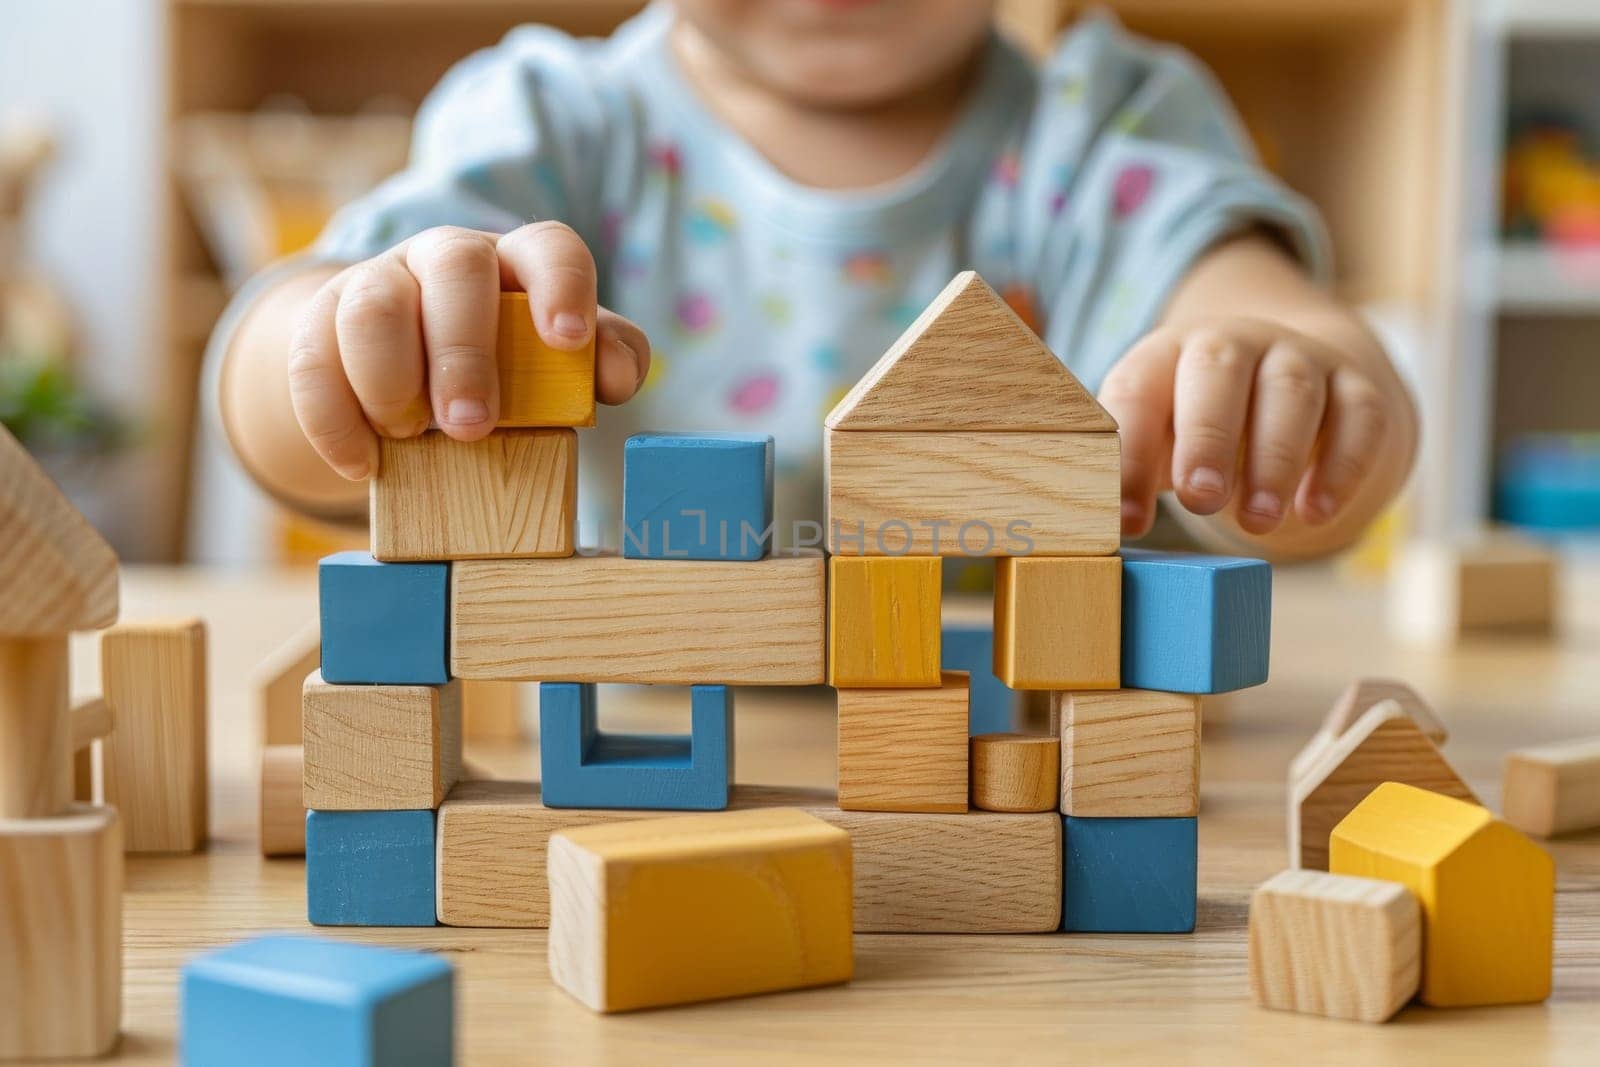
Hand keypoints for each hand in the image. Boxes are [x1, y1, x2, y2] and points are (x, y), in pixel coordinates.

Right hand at [288, 222, 649, 479]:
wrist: (411, 372)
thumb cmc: (509, 366)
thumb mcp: (562, 365)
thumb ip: (603, 362)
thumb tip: (618, 376)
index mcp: (518, 262)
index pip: (548, 247)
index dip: (561, 287)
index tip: (566, 340)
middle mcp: (447, 256)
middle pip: (455, 267)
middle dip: (462, 352)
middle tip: (470, 426)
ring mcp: (379, 280)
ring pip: (373, 305)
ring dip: (390, 380)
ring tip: (410, 435)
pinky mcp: (320, 320)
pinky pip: (312, 358)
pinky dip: (333, 419)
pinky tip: (362, 463)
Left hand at [1098, 317, 1394, 537]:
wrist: (1294, 385)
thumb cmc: (1198, 427)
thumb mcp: (1156, 438)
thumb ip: (1125, 471)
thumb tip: (1091, 526)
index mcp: (1166, 353)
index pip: (1137, 390)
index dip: (1129, 452)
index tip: (1126, 520)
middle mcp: (1233, 342)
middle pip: (1218, 371)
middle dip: (1207, 437)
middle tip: (1200, 500)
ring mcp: (1300, 357)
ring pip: (1291, 391)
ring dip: (1273, 457)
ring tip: (1256, 521)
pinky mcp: (1357, 385)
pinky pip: (1358, 415)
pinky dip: (1340, 466)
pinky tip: (1315, 512)